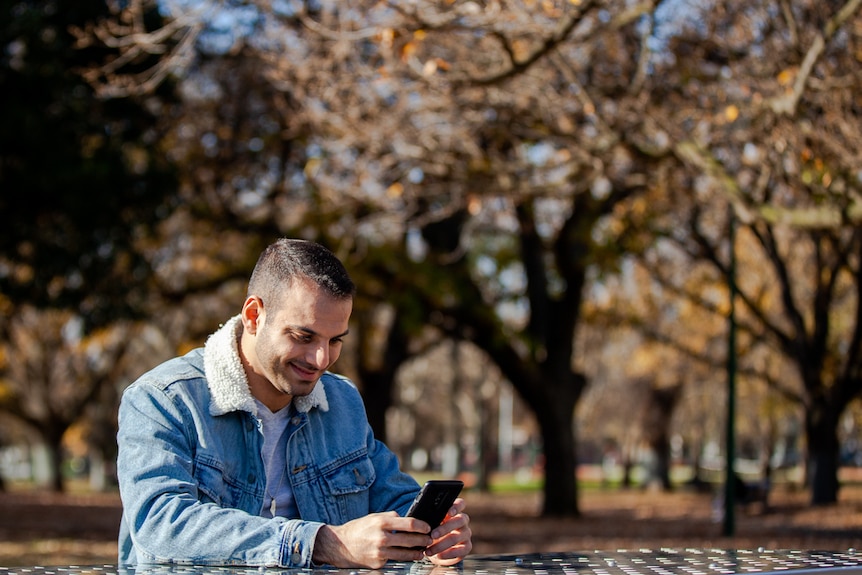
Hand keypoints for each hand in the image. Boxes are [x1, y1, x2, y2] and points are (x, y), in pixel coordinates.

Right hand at [312, 511, 432, 567]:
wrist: (340, 545)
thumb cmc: (359, 528)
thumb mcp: (374, 517)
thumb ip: (391, 517)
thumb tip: (407, 519)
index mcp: (381, 522)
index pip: (409, 524)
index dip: (422, 526)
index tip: (428, 527)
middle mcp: (381, 537)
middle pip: (410, 540)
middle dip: (423, 540)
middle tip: (429, 540)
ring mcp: (379, 552)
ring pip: (404, 553)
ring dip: (416, 553)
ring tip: (421, 551)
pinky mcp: (377, 563)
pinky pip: (393, 559)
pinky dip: (400, 557)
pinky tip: (406, 555)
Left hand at [424, 498, 471, 565]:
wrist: (436, 547)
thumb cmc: (432, 531)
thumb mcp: (430, 523)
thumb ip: (429, 519)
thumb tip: (420, 520)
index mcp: (454, 511)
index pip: (460, 504)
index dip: (457, 507)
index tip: (450, 512)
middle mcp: (462, 521)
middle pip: (459, 521)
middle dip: (444, 528)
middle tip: (432, 535)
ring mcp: (466, 534)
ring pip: (457, 537)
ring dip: (441, 545)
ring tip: (429, 550)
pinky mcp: (467, 546)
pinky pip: (462, 550)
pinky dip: (449, 554)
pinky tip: (439, 556)